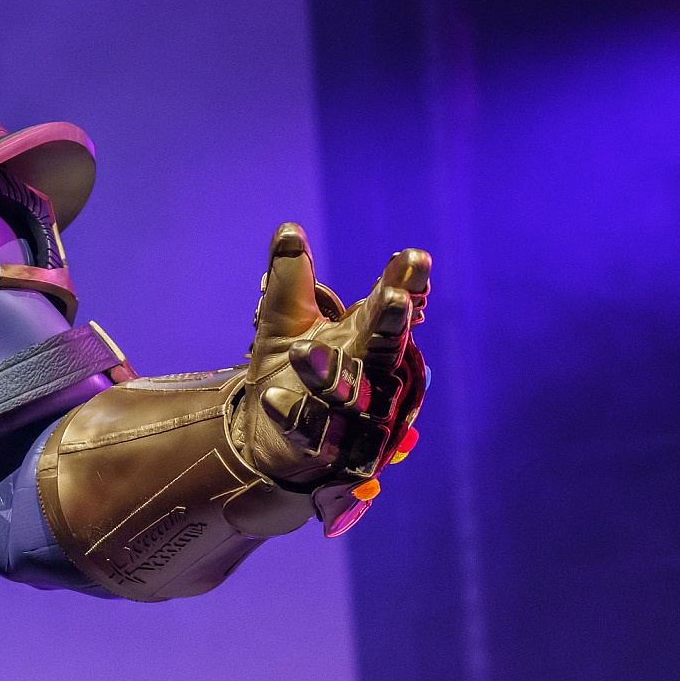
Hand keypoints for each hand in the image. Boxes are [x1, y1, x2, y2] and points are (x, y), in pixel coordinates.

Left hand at [232, 223, 429, 495]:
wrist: (265, 437)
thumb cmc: (287, 371)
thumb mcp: (284, 320)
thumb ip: (290, 279)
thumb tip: (287, 229)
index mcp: (365, 338)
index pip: (393, 310)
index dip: (406, 286)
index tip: (414, 258)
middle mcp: (370, 377)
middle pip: (386, 350)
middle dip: (393, 324)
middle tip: (395, 297)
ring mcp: (354, 418)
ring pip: (351, 395)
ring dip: (331, 374)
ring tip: (301, 351)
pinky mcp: (326, 451)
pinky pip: (312, 434)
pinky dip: (294, 417)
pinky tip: (272, 399)